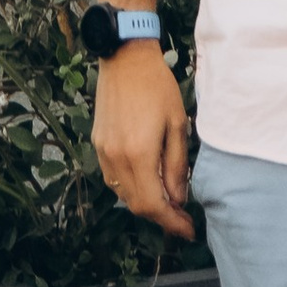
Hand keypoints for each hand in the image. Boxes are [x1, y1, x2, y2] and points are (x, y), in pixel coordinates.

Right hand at [91, 43, 193, 239]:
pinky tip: (147, 179)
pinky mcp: (98, 143)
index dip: (171, 222)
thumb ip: (177, 165)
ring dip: (145, 203)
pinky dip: (131, 187)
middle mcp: (117, 157)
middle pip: (137, 205)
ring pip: (123, 194)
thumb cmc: (157, 86)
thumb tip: (178, 198)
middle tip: (181, 217)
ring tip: (167, 199)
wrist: (125, 57)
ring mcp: (104, 151)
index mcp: (139, 153)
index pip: (154, 205)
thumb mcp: (177, 123)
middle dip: (160, 216)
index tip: (188, 229)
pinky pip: (113, 178)